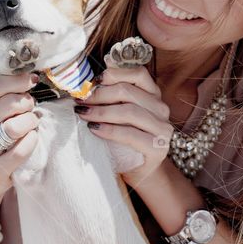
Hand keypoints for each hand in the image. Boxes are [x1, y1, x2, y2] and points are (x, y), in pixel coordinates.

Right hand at [0, 65, 41, 193]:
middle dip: (28, 102)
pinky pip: (21, 150)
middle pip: (9, 104)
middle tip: (31, 106)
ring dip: (31, 121)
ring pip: (16, 127)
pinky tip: (31, 138)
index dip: (18, 79)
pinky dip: (32, 141)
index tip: (32, 80)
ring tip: (32, 122)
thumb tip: (12, 59)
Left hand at [73, 58, 173, 189]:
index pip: (138, 74)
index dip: (114, 74)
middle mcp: (161, 108)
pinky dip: (109, 130)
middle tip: (81, 101)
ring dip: (101, 112)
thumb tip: (85, 86)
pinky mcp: (157, 147)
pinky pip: (130, 134)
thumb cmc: (124, 139)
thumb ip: (111, 98)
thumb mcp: (119, 114)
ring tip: (83, 114)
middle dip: (100, 94)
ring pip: (129, 111)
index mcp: (154, 94)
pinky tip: (94, 129)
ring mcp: (162, 128)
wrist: (138, 169)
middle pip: (128, 91)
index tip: (93, 82)